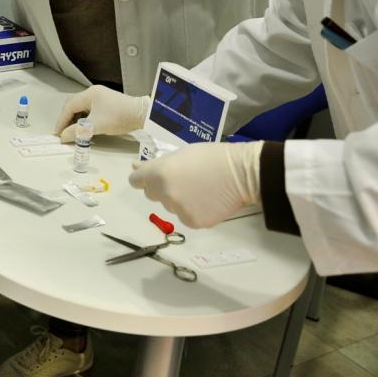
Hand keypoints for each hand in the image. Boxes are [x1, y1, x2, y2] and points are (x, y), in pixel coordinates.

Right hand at [54, 85, 149, 141]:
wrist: (141, 115)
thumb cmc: (119, 116)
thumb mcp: (95, 126)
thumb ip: (77, 131)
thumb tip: (64, 137)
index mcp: (89, 94)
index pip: (69, 107)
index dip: (61, 121)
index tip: (57, 133)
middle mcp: (93, 93)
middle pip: (73, 105)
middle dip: (66, 119)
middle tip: (63, 132)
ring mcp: (100, 97)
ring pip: (81, 108)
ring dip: (75, 120)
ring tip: (73, 132)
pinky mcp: (106, 103)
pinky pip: (89, 110)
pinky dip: (84, 119)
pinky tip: (85, 128)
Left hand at [128, 142, 262, 228]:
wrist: (241, 173)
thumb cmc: (211, 157)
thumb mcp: (181, 154)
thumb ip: (157, 164)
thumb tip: (136, 167)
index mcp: (159, 173)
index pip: (136, 180)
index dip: (142, 178)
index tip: (149, 178)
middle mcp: (164, 194)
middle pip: (152, 194)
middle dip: (161, 189)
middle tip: (183, 181)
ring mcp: (178, 210)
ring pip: (171, 207)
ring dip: (179, 200)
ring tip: (201, 189)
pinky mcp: (193, 223)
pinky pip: (187, 217)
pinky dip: (194, 211)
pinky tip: (208, 201)